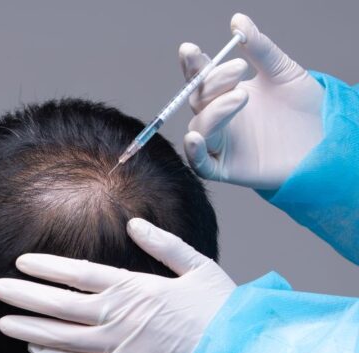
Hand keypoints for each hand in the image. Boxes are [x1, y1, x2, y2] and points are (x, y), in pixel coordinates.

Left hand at [0, 218, 236, 352]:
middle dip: (24, 295)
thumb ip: (162, 244)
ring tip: (2, 322)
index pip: (77, 274)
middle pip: (58, 305)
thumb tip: (134, 223)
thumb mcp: (196, 267)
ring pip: (60, 338)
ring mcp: (116, 348)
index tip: (20, 262)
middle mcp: (117, 317)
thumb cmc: (221, 312)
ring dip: (28, 328)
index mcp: (133, 288)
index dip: (45, 267)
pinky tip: (34, 350)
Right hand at [180, 13, 323, 190]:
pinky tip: (196, 137)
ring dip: (214, 112)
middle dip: (213, 83)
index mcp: (227, 94)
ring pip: (201, 126)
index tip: (190, 49)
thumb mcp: (283, 71)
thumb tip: (238, 20)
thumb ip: (259, 47)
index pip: (201, 78)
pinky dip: (194, 151)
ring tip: (241, 97)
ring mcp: (221, 143)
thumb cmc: (304, 108)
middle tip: (238, 69)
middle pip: (198, 99)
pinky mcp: (226, 167)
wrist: (325, 140)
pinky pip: (200, 163)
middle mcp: (219, 118)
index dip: (193, 65)